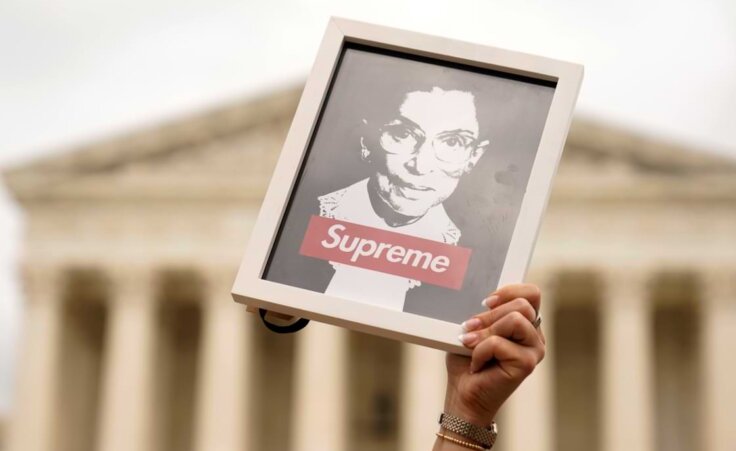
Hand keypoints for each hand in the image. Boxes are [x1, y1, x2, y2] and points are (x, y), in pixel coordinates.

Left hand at [443, 283, 544, 425]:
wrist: (463, 393)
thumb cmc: (467, 359)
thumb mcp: (474, 327)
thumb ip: (484, 311)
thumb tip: (482, 299)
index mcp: (526, 322)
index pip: (531, 293)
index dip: (509, 291)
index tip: (486, 302)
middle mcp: (534, 335)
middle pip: (522, 305)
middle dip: (489, 315)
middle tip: (469, 328)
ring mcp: (534, 350)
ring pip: (515, 320)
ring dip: (486, 331)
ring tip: (471, 345)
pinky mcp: (527, 364)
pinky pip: (499, 342)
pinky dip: (480, 350)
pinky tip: (477, 363)